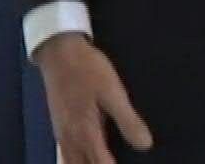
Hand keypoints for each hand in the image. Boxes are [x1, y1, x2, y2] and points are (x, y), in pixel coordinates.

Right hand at [36, 33, 152, 162]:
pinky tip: (86, 156)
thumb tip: (146, 145)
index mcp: (86, 132)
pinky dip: (76, 161)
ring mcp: (61, 134)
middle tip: (113, 162)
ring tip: (102, 160)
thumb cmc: (87, 69)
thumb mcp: (112, 91)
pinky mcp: (58, 126)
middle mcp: (70, 139)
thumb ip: (128, 121)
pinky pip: (65, 155)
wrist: (58, 51)